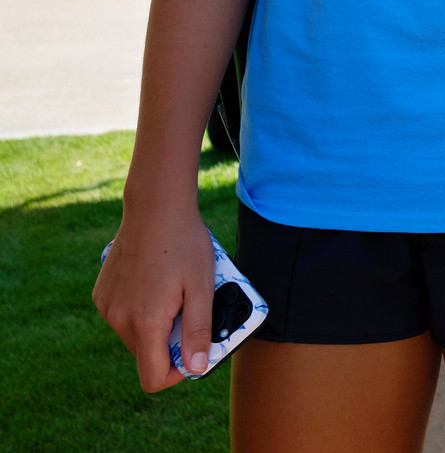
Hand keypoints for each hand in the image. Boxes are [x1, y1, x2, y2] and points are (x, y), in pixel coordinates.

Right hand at [93, 199, 215, 390]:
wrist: (156, 208)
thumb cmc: (184, 245)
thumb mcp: (202, 288)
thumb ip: (199, 331)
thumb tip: (197, 368)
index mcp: (144, 323)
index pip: (153, 377)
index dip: (177, 374)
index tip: (194, 353)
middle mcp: (118, 319)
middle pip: (147, 354)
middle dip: (171, 342)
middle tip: (190, 309)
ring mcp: (106, 307)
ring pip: (135, 335)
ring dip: (157, 324)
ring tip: (175, 291)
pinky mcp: (102, 294)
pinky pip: (123, 315)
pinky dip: (141, 309)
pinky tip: (157, 282)